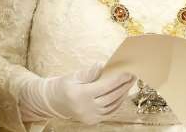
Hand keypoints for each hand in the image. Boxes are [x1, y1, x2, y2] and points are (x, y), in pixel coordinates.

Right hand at [20, 63, 135, 124]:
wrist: (53, 101)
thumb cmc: (63, 85)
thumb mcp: (74, 76)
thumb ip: (90, 72)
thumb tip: (104, 66)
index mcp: (80, 94)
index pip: (104, 86)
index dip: (117, 79)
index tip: (127, 72)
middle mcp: (85, 107)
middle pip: (110, 96)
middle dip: (123, 86)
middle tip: (132, 76)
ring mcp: (90, 116)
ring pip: (112, 105)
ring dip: (123, 94)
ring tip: (129, 84)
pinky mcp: (92, 120)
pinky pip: (109, 112)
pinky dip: (117, 103)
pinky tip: (122, 95)